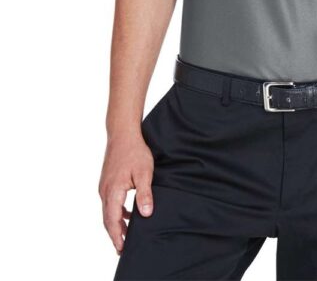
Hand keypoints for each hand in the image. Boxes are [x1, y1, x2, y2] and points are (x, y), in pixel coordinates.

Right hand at [98, 132, 154, 254]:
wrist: (122, 134)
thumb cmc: (134, 151)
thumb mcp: (144, 173)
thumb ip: (144, 194)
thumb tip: (146, 213)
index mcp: (113, 191)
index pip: (112, 220)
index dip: (116, 236)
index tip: (121, 248)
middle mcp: (105, 191)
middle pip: (107, 219)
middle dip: (115, 234)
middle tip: (123, 248)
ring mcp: (104, 186)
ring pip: (107, 211)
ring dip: (115, 223)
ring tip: (126, 235)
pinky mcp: (107, 182)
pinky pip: (109, 202)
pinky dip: (116, 212)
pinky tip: (127, 214)